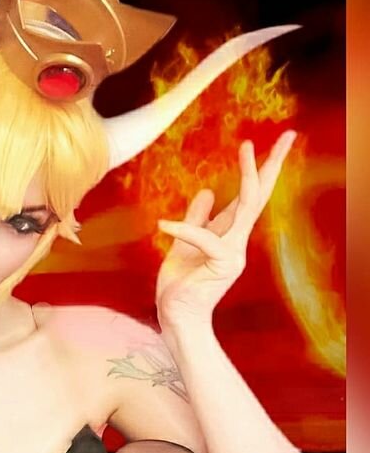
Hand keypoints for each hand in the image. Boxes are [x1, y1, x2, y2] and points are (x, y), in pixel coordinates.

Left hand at [154, 130, 296, 329]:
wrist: (176, 318)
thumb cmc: (180, 286)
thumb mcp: (183, 244)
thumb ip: (197, 219)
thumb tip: (208, 190)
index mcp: (228, 234)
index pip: (248, 196)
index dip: (258, 169)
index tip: (266, 141)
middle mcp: (236, 241)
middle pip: (259, 195)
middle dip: (273, 164)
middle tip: (288, 134)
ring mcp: (233, 252)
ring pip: (248, 206)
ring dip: (248, 174)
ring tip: (247, 146)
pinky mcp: (221, 264)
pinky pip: (207, 238)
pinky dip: (185, 228)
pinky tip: (163, 225)